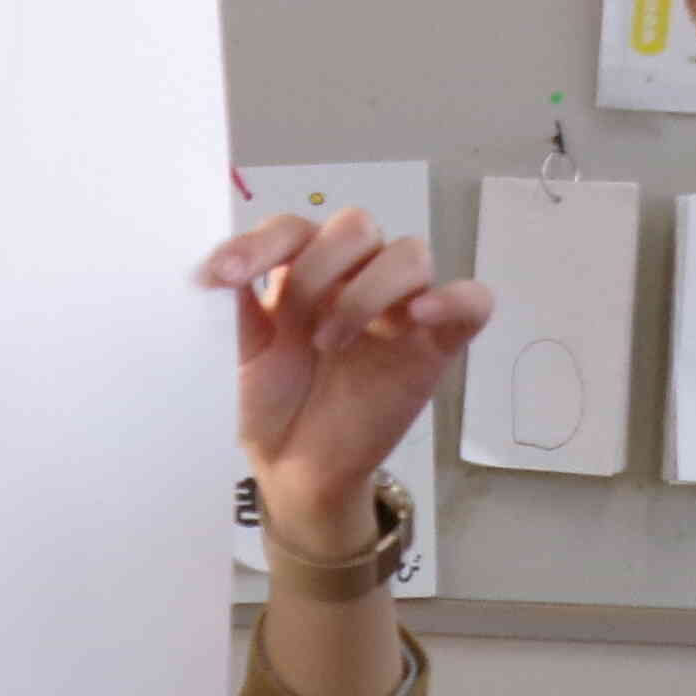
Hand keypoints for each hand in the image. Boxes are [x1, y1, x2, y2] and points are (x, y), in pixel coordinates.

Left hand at [206, 208, 491, 554]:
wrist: (298, 469)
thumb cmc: (276, 407)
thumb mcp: (244, 356)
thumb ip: (241, 309)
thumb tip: (225, 265)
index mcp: (307, 271)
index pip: (294, 228)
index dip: (259, 242)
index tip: (223, 277)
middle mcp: (356, 279)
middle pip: (358, 226)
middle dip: (319, 265)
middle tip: (295, 322)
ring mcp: (401, 310)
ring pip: (410, 253)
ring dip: (367, 290)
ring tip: (332, 343)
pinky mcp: (437, 345)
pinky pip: (472, 302)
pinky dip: (454, 299)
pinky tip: (419, 316)